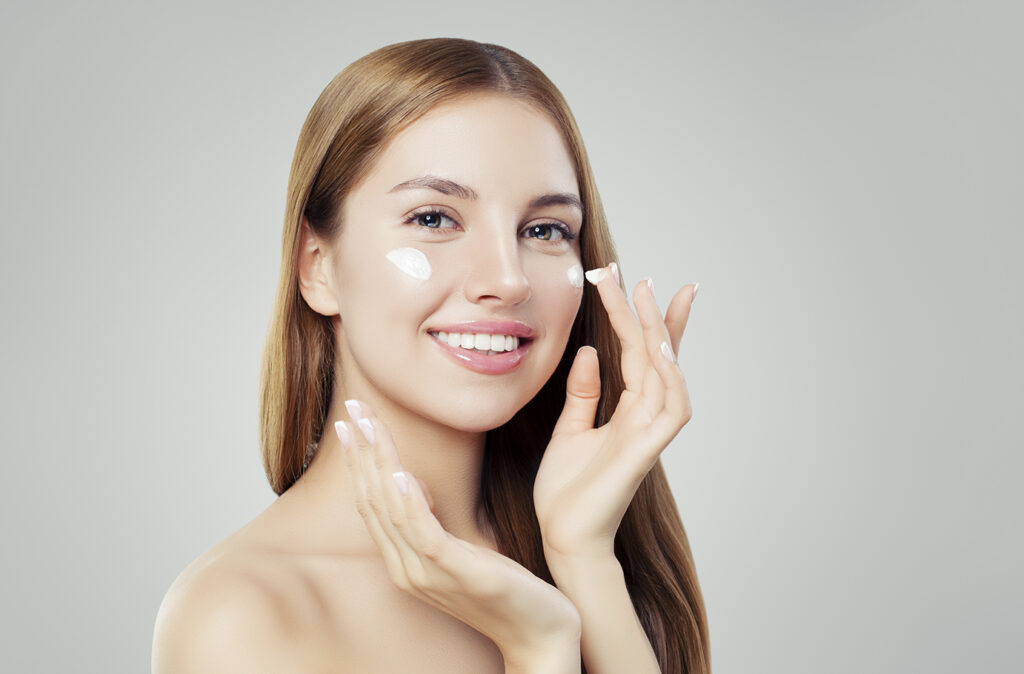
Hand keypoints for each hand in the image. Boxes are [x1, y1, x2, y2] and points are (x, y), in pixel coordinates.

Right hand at [336, 400, 581, 660]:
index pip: (372, 503)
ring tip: (369, 426)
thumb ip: (430, 522)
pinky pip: (425, 535)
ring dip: (379, 464)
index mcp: (406, 561)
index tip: (352, 420)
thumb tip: (410, 481)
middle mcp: (407, 569)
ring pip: (392, 510)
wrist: (541, 637)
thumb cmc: (507, 591)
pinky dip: (410, 503)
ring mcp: (429, 575)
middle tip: (351, 408)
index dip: (360, 460)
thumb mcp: (462, 549)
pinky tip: (403, 474)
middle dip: (361, 451)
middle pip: (374, 501)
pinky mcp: (458, 574)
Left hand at [533, 267, 696, 559]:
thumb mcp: (570, 430)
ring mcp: (648, 434)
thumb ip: (584, 393)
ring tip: (646, 295)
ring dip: (658, 333)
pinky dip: (668, 378)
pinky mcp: (645, 451)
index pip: (644, 356)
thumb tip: (588, 352)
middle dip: (650, 314)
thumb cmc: (567, 491)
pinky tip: (657, 349)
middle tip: (640, 275)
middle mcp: (643, 417)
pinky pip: (669, 408)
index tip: (648, 282)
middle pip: (655, 356)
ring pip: (666, 374)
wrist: (563, 537)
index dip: (651, 321)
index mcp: (626, 412)